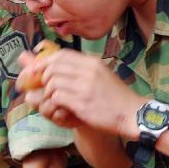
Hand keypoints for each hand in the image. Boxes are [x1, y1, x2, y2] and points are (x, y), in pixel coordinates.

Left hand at [16, 49, 143, 139]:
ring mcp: (85, 86)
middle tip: (39, 86)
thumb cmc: (115, 97)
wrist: (132, 113)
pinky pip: (57, 96)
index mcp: (92, 62)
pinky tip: (59, 107)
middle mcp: (88, 70)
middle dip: (41, 76)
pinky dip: (53, 101)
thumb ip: (80, 69)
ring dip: (48, 91)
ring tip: (53, 98)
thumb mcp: (101, 75)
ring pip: (53, 82)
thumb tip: (59, 64)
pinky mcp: (82, 102)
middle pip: (53, 66)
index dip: (44, 61)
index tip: (36, 70)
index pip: (61, 54)